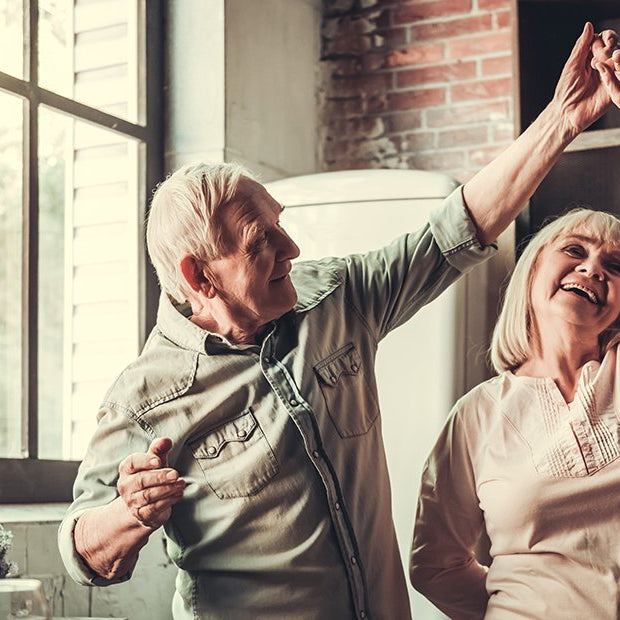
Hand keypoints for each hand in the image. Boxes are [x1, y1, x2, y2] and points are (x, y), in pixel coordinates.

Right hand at [117, 437, 184, 529]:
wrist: (145, 504)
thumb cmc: (151, 475)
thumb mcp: (155, 460)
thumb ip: (159, 449)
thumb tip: (166, 440)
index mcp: (127, 469)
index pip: (132, 462)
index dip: (145, 461)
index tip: (159, 461)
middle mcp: (125, 485)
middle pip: (141, 480)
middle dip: (159, 477)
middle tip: (175, 474)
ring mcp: (132, 501)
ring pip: (147, 495)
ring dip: (167, 489)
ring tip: (181, 484)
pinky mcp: (141, 514)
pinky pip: (153, 508)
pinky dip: (167, 501)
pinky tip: (178, 494)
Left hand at [551, 22, 618, 136]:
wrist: (567, 113)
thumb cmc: (565, 91)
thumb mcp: (572, 65)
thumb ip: (581, 46)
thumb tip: (589, 25)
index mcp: (591, 57)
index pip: (605, 39)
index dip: (607, 37)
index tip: (601, 40)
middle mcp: (602, 65)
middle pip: (615, 47)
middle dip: (611, 47)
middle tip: (602, 55)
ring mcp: (610, 75)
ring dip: (618, 57)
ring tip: (610, 61)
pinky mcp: (615, 87)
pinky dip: (619, 70)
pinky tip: (614, 68)